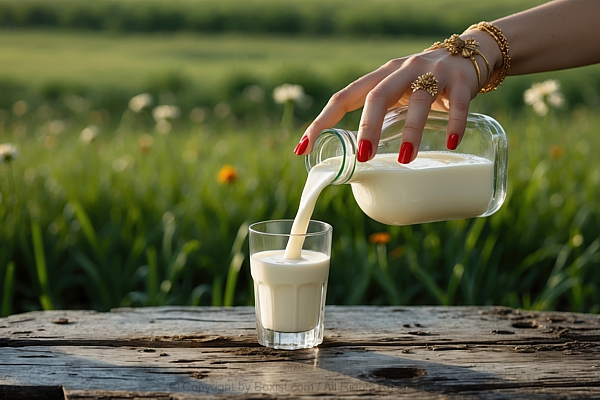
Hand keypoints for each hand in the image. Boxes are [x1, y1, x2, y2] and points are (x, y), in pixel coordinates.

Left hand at [294, 43, 483, 162]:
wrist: (471, 54)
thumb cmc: (424, 83)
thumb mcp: (398, 93)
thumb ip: (383, 115)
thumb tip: (360, 159)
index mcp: (380, 77)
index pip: (343, 98)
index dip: (321, 121)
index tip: (303, 148)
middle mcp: (402, 71)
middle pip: (377, 96)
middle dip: (367, 127)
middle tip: (363, 156)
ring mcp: (432, 73)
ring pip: (418, 100)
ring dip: (411, 131)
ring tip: (405, 159)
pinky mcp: (461, 80)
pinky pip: (457, 103)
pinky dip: (454, 123)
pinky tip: (449, 143)